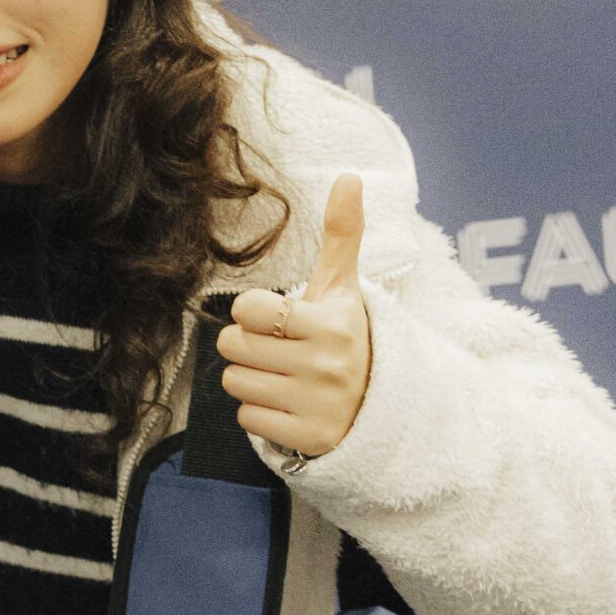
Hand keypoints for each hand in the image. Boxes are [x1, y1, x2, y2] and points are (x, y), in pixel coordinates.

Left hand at [218, 174, 371, 457]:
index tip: (281, 320)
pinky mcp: (308, 438)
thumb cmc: (345, 336)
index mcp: (331, 323)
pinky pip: (247, 417)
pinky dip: (261, 413)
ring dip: (252, 379)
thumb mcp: (343, 289)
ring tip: (288, 377)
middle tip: (283, 351)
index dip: (254, 313)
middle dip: (249, 347)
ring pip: (235, 381)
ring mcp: (318, 404)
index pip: (247, 308)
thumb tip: (348, 177)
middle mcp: (327, 364)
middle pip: (232, 346)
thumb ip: (341, 235)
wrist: (384, 404)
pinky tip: (290, 405)